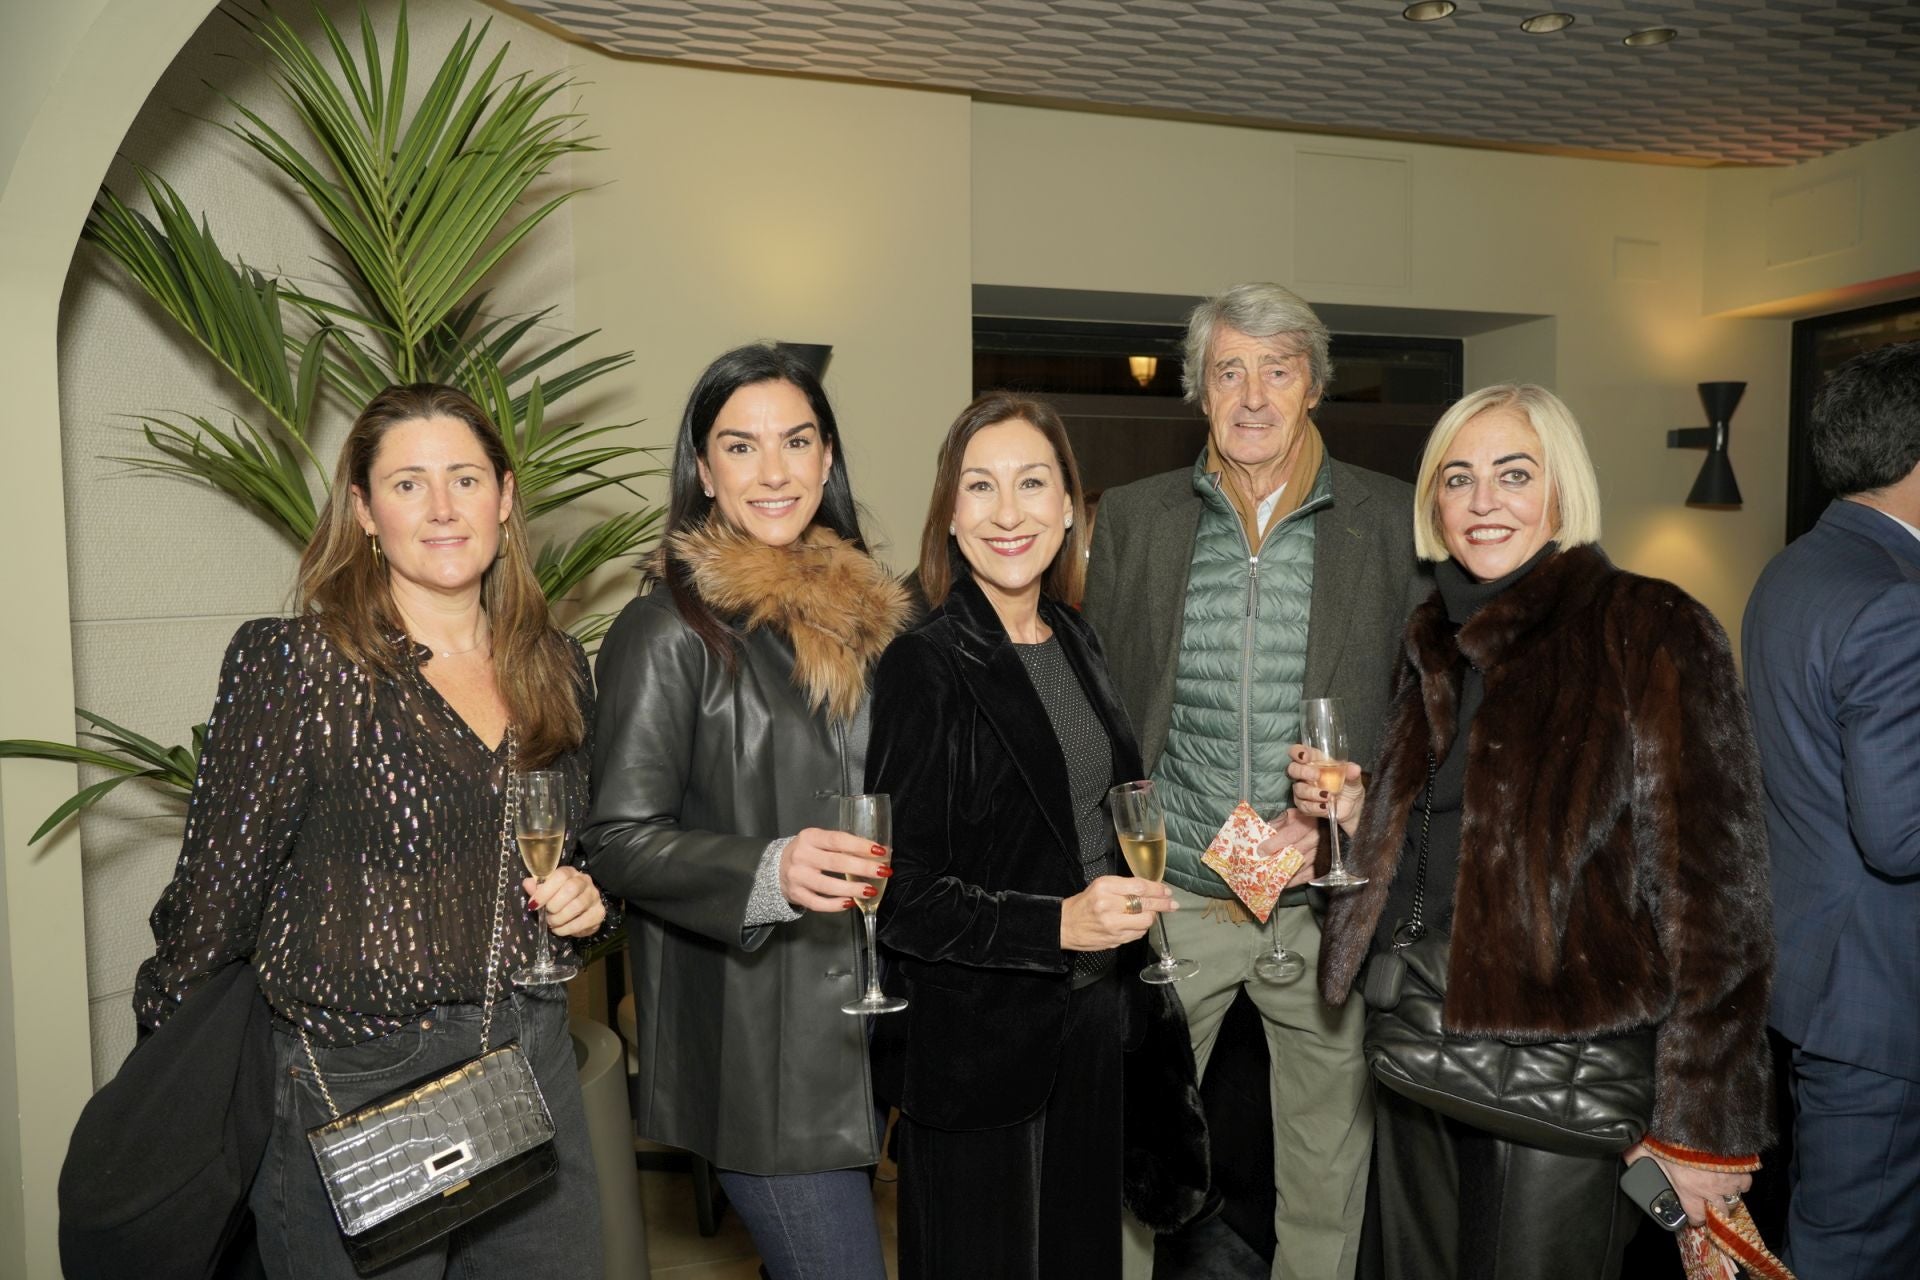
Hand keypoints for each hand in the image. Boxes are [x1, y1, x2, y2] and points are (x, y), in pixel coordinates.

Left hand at [524, 866, 605, 937]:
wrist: (580, 912)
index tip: (534, 904)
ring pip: (577, 905)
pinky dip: (567, 928)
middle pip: (571, 889)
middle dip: (554, 905)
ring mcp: (594, 896)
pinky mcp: (599, 913)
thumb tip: (527, 884)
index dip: (545, 890)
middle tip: (546, 915)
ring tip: (552, 923)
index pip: (560, 875)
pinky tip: (560, 930)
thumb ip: (536, 888)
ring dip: (560, 918)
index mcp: (570, 873)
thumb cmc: (559, 900)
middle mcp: (585, 881)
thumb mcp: (546, 892)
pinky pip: (584, 921)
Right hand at [780, 827, 889, 912]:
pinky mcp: (796, 895)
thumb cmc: (807, 853)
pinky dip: (835, 905)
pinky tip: (850, 902)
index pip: (838, 840)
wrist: (776, 868)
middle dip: (863, 868)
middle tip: (883, 871)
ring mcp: (797, 877)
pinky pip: (818, 903)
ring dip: (852, 888)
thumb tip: (877, 852)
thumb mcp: (819, 842)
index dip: (860, 845)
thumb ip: (842, 846)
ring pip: (828, 885)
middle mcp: (801, 855)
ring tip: (870, 890)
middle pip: (836, 862)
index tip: (880, 851)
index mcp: (810, 837)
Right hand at [1061, 875, 1174, 949]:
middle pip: (1145, 904)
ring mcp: (1112, 924)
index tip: (1166, 890)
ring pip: (1145, 921)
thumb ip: (1124, 886)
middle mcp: (1108, 905)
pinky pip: (1138, 934)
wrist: (1065, 925)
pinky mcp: (1114, 939)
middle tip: (1172, 903)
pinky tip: (1137, 924)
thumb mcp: (1100, 886)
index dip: (1157, 889)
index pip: (1139, 886)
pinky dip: (1141, 928)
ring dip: (1151, 917)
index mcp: (1104, 887)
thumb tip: (1150, 890)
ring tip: (1150, 914)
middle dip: (1163, 903)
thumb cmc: (1084, 904)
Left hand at [1260, 807, 1321, 890]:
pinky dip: (1296, 880)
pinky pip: (1309, 875)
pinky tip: (1285, 882)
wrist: (1328, 823)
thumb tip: (1261, 836)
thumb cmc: (1306, 819)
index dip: (1273, 845)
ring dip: (1284, 873)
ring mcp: (1322, 852)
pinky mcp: (1324, 863)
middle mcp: (1316, 838)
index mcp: (1306, 823)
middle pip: (1294, 853)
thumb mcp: (1291, 815)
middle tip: (1262, 867)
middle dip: (1276, 861)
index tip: (1260, 851)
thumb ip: (1277, 825)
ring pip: (1301, 866)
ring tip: (1270, 877)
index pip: (1288, 836)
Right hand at [1288, 746, 1364, 835]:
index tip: (1305, 757)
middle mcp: (1306, 774)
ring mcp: (1303, 789)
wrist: (1352, 808)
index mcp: (1315, 761)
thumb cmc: (1349, 786)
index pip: (1297, 751)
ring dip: (1312, 793)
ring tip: (1328, 796)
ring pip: (1298, 789)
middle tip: (1317, 776)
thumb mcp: (1354, 778)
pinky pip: (1303, 806)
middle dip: (1302, 772)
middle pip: (1292, 769)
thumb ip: (1352, 773)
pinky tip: (1325, 807)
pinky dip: (1314, 807)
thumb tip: (1354, 769)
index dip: (1297, 752)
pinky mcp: (1305, 805)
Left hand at [1621, 1143, 1753, 1226]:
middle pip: (1720, 1212)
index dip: (1694, 1218)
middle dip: (1715, 1210)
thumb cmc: (1670, 1137)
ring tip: (1720, 1188)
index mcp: (1689, 1190)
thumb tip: (1625, 1160)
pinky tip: (1732, 1175)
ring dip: (1728, 1196)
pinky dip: (1741, 1181)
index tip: (1692, 1214)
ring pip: (1735, 1198)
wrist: (1697, 1120)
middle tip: (1708, 1202)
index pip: (1696, 1217)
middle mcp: (1712, 1190)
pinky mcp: (1742, 1168)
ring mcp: (1729, 1180)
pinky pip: (1746, 1183)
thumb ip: (1636, 1159)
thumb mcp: (1646, 1149)